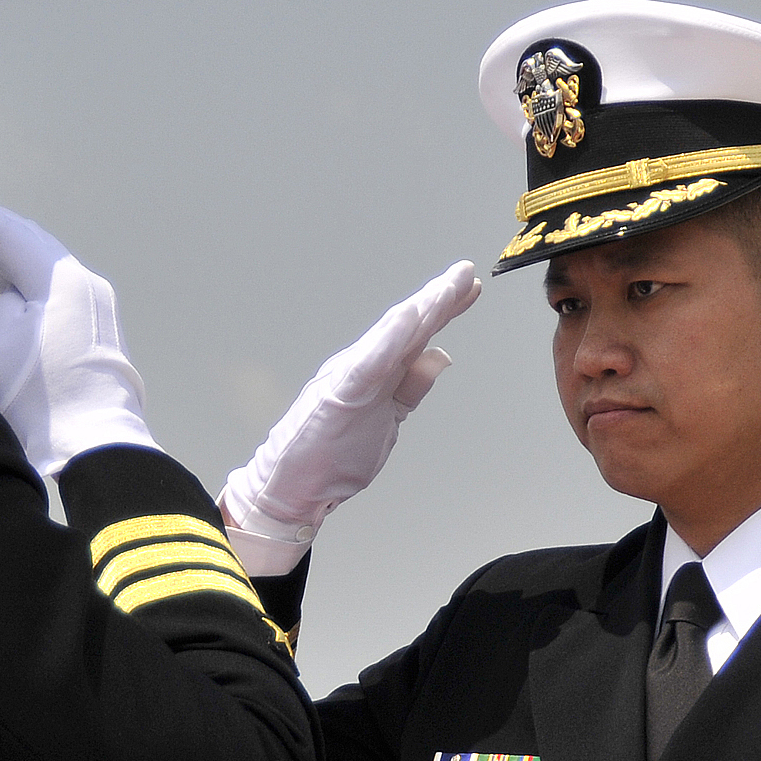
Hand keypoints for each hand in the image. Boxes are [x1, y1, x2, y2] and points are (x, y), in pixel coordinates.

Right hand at [0, 176, 161, 479]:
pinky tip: (24, 290)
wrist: (96, 445)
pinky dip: (38, 282)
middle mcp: (87, 283)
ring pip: (52, 269)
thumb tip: (17, 295)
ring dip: (22, 257)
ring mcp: (102, 308)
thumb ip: (4, 303)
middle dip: (2, 227)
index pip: (8, 234)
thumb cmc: (42, 396)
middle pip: (36, 244)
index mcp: (60, 279)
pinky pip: (64, 292)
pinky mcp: (105, 332)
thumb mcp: (1, 342)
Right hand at [219, 262, 480, 575]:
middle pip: (407, 328)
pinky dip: (390, 337)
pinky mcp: (339, 394)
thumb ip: (410, 389)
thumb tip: (441, 357)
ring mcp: (349, 377)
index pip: (415, 336)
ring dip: (420, 310)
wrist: (290, 488)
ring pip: (391, 336)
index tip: (471, 287)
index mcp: (374, 373)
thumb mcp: (387, 421)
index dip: (444, 309)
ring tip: (447, 286)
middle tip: (466, 273)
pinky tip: (409, 316)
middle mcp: (362, 366)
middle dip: (439, 298)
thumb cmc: (330, 458)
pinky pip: (370, 361)